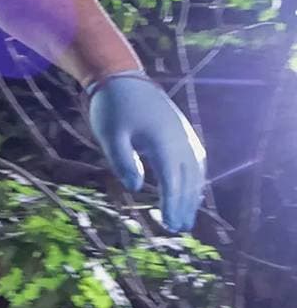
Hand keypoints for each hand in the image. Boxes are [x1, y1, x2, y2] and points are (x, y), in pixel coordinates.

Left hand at [87, 74, 206, 231]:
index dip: (172, 204)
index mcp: (163, 141)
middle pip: (188, 179)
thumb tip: (135, 188)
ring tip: (186, 217)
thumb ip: (122, 161)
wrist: (124, 79)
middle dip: (184, 205)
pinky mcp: (184, 131)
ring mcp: (185, 134)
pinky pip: (196, 160)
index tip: (169, 224)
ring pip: (196, 171)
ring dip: (193, 195)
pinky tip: (191, 190)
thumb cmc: (112, 108)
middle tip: (178, 228)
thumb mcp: (110, 135)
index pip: (172, 180)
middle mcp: (181, 139)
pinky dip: (195, 179)